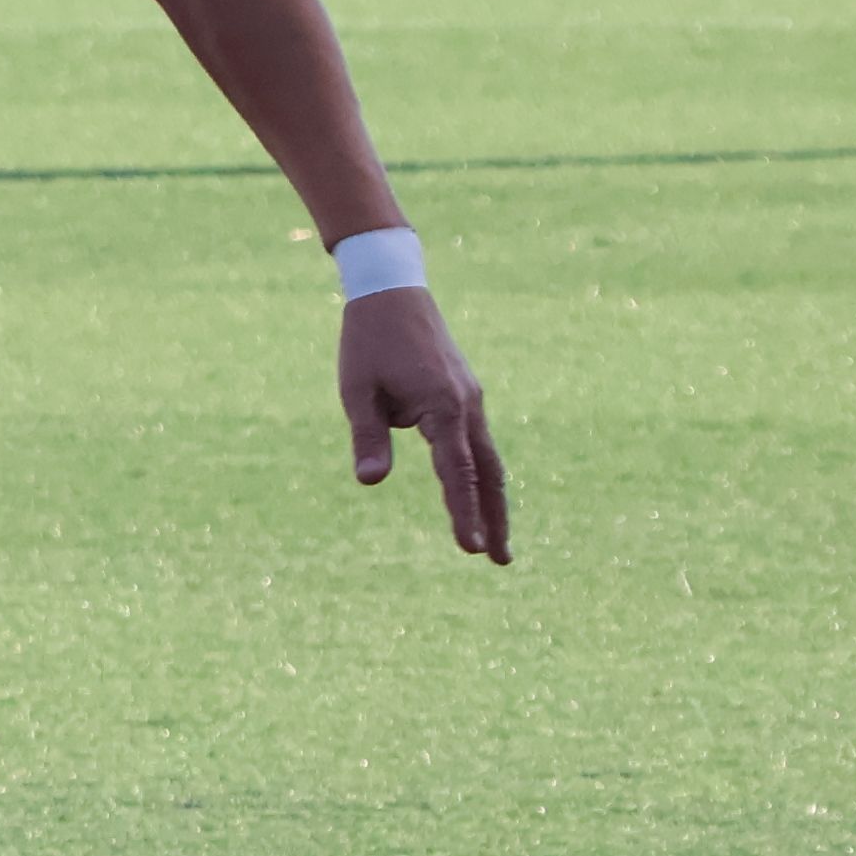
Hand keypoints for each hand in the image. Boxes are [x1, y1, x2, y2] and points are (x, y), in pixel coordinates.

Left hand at [339, 286, 508, 564]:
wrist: (393, 293)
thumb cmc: (368, 343)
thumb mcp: (357, 392)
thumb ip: (368, 437)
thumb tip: (370, 482)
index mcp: (443, 408)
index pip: (457, 473)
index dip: (464, 512)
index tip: (471, 549)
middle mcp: (468, 407)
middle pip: (488, 475)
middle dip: (494, 519)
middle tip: (499, 561)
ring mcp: (472, 401)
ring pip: (490, 461)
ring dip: (493, 501)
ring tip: (495, 541)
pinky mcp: (466, 396)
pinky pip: (480, 444)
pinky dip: (484, 475)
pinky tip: (480, 495)